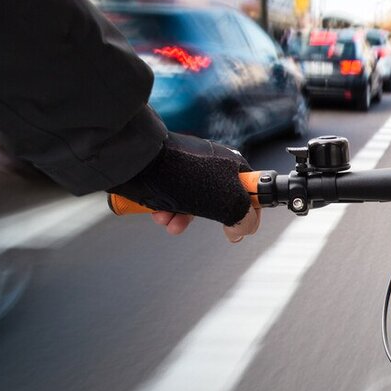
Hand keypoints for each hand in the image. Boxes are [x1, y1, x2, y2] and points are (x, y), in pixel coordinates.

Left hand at [108, 132, 260, 241]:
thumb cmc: (183, 175)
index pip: (252, 190)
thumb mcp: (227, 201)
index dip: (249, 211)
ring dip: (183, 218)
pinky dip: (168, 210)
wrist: (138, 161)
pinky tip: (160, 214)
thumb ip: (245, 217)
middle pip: (222, 200)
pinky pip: (174, 198)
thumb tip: (244, 229)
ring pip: (195, 203)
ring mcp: (190, 169)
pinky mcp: (169, 174)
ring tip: (172, 222)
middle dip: (209, 219)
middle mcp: (213, 164)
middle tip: (203, 224)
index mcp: (233, 164)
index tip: (239, 225)